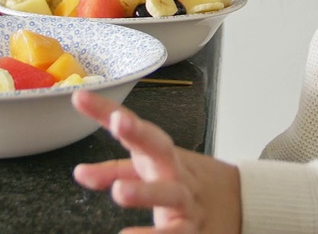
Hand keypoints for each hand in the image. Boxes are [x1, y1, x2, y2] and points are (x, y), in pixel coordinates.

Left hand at [72, 90, 240, 233]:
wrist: (237, 203)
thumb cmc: (182, 181)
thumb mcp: (148, 170)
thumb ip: (112, 171)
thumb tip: (80, 173)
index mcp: (160, 152)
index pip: (132, 126)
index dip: (107, 112)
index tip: (81, 98)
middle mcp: (173, 170)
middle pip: (160, 148)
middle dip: (139, 132)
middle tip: (118, 123)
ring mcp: (185, 199)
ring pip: (169, 193)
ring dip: (146, 191)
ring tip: (120, 192)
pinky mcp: (191, 229)